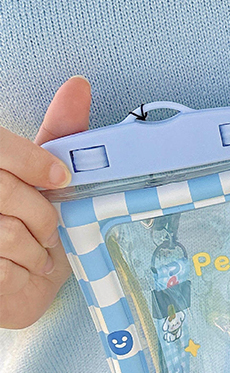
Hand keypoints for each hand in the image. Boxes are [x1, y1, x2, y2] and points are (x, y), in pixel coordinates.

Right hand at [0, 77, 90, 328]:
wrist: (17, 286)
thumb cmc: (30, 227)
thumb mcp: (45, 178)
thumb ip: (59, 135)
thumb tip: (79, 85)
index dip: (31, 162)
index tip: (60, 178)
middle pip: (6, 191)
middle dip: (41, 214)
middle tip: (49, 228)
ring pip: (9, 232)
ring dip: (35, 249)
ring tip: (35, 252)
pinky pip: (4, 267)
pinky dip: (24, 273)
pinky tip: (21, 271)